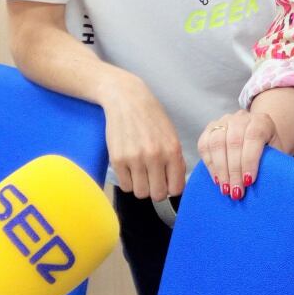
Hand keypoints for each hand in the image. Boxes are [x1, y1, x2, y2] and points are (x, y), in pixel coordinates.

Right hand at [99, 72, 185, 201]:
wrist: (127, 100)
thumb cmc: (151, 117)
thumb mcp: (171, 135)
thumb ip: (175, 160)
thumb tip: (175, 184)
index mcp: (172, 150)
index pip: (176, 188)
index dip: (172, 188)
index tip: (167, 183)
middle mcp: (154, 156)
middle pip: (158, 194)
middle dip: (156, 190)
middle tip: (153, 179)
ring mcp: (134, 159)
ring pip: (140, 193)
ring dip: (141, 186)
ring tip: (140, 172)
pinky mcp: (117, 160)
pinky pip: (125, 186)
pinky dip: (128, 181)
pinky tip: (130, 168)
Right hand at [197, 110, 283, 199]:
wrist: (257, 137)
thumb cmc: (268, 151)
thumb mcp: (275, 154)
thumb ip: (272, 163)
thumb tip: (266, 182)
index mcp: (262, 121)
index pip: (254, 137)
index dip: (250, 160)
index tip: (248, 181)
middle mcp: (242, 117)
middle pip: (234, 142)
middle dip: (234, 170)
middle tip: (236, 191)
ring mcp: (224, 121)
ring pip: (217, 143)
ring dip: (220, 169)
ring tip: (225, 188)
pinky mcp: (210, 128)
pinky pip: (204, 145)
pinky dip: (209, 164)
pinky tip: (216, 179)